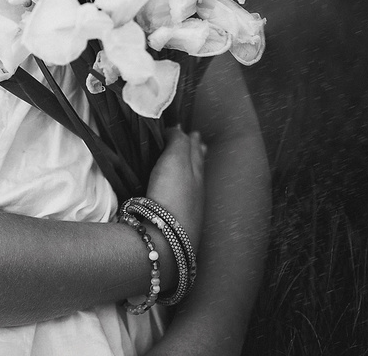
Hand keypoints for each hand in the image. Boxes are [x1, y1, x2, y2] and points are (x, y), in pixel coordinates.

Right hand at [144, 127, 205, 251]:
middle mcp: (197, 187)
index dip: (192, 139)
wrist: (168, 237)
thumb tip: (179, 129)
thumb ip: (178, 141)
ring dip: (192, 167)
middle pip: (198, 165)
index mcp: (197, 170)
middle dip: (197, 152)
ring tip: (191, 160)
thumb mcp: (175, 159)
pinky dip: (185, 184)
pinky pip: (186, 194)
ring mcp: (191, 206)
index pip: (196, 149)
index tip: (191, 131)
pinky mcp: (180, 219)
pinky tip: (180, 187)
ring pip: (194, 180)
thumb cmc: (173, 194)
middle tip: (196, 141)